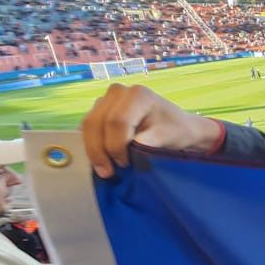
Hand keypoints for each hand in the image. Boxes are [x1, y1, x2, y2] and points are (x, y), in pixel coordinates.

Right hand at [81, 83, 222, 177]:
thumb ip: (148, 142)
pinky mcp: (99, 110)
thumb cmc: (174, 131)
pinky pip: (87, 129)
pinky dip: (92, 146)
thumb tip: (132, 147)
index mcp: (137, 95)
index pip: (116, 121)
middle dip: (100, 150)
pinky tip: (102, 160)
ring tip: (105, 170)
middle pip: (96, 122)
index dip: (115, 146)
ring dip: (93, 150)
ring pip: (88, 126)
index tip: (124, 164)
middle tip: (108, 173)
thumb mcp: (166, 138)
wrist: (177, 128)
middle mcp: (118, 92)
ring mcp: (106, 99)